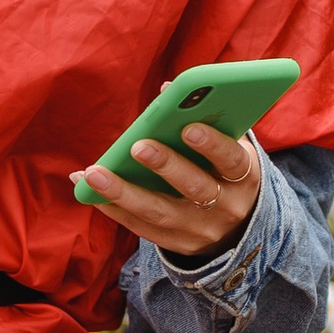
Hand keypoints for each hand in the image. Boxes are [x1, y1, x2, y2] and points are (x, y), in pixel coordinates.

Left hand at [82, 117, 261, 262]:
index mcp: (243, 177)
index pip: (231, 161)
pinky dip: (114, 208)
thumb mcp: (230, 148)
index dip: (212, 145)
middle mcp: (226, 208)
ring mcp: (199, 231)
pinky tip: (90, 191)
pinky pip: (141, 227)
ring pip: (159, 212)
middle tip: (138, 146)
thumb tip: (168, 88)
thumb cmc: (224, 172)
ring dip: (123, 192)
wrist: (237, 229)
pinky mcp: (176, 244)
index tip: (189, 127)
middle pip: (194, 188)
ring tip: (93, 173)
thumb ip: (206, 120)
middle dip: (166, 165)